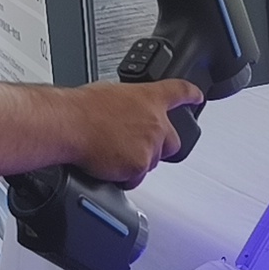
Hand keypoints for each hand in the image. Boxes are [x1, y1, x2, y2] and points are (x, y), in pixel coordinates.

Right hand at [67, 79, 203, 188]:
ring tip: (111, 153)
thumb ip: (128, 105)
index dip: (191, 95)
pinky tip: (108, 165)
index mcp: (148, 98)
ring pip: (151, 161)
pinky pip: (135, 177)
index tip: (198, 97)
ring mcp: (150, 145)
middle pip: (173, 141)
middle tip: (140, 146)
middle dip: (161, 146)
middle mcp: (155, 122)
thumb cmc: (82, 108)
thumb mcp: (110, 94)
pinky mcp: (139, 166)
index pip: (179, 92)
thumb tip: (124, 112)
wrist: (70, 124)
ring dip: (136, 161)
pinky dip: (124, 176)